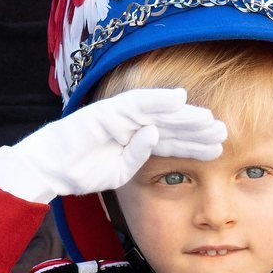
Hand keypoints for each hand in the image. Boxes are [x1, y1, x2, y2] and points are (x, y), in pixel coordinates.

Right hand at [0, 87, 226, 203]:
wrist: (49, 169)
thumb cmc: (81, 172)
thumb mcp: (121, 173)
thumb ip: (140, 158)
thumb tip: (156, 137)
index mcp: (137, 141)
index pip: (171, 142)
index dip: (194, 144)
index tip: (219, 149)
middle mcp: (132, 124)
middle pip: (171, 125)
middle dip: (196, 129)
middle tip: (223, 132)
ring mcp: (120, 115)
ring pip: (159, 112)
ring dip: (184, 114)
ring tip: (208, 119)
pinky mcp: (107, 109)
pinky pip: (136, 102)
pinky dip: (157, 99)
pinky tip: (179, 99)